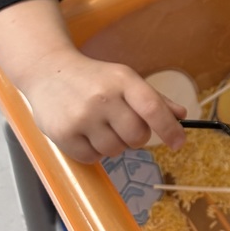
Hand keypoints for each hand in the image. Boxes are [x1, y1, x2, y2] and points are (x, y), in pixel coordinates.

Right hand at [19, 47, 187, 162]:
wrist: (49, 72)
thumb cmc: (94, 78)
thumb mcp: (125, 79)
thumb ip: (154, 99)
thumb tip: (181, 115)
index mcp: (123, 80)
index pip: (152, 108)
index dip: (169, 129)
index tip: (179, 143)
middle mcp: (103, 98)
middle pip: (137, 136)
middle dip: (137, 137)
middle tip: (125, 126)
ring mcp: (82, 117)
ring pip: (115, 150)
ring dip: (114, 144)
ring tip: (101, 126)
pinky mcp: (63, 134)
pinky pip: (92, 158)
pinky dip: (94, 152)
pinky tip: (86, 133)